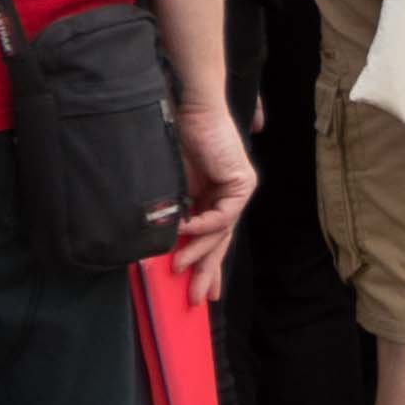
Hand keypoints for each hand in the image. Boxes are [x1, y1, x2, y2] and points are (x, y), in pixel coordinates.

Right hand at [166, 95, 256, 303]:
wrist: (190, 106)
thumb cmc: (177, 136)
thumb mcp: (173, 183)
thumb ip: (175, 209)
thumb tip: (162, 238)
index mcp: (213, 196)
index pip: (212, 237)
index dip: (204, 264)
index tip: (197, 288)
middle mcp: (230, 196)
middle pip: (220, 241)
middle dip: (206, 270)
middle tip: (195, 298)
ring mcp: (239, 190)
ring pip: (222, 233)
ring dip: (199, 252)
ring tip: (180, 268)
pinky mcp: (242, 183)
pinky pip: (224, 215)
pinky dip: (204, 226)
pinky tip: (185, 233)